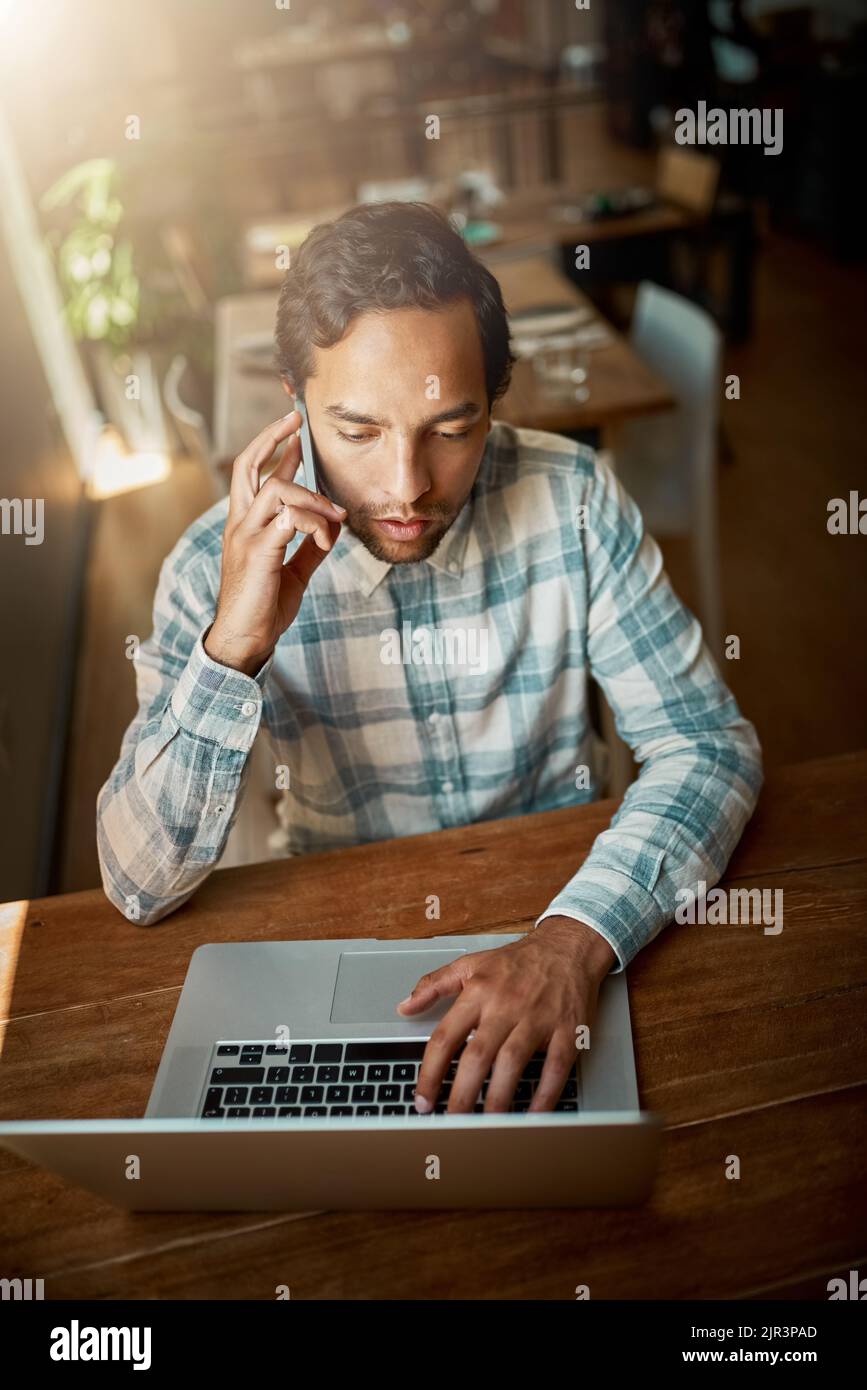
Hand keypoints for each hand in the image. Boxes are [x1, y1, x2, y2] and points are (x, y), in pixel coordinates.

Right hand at [204, 409, 345, 674]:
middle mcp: (240, 524)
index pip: (253, 475)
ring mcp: (246, 537)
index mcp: (245, 525)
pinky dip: (315, 525)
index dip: (273, 448)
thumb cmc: (264, 607)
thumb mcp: (293, 572)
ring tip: (334, 517)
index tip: (294, 430)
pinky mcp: (257, 553)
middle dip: (272, 439)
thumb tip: (332, 531)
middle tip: (297, 422)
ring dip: (312, 497)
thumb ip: (309, 549)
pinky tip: (327, 541)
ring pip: (277, 490)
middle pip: (248, 467)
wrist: (245, 640)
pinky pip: (289, 520)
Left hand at [397, 918, 616, 1113]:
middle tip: (451, 1124)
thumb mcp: (470, 964)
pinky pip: (555, 1067)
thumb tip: (404, 1006)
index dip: (430, 1072)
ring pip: (513, 1063)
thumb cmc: (518, 961)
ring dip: (498, 1098)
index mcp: (478, 993)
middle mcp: (506, 1006)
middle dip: (461, 1094)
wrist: (567, 946)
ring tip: (486, 1126)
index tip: (422, 1099)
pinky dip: (545, 1095)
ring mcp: (538, 1019)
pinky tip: (532, 1116)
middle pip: (477, 1056)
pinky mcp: (567, 1030)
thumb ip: (434, 984)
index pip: (445, 1037)